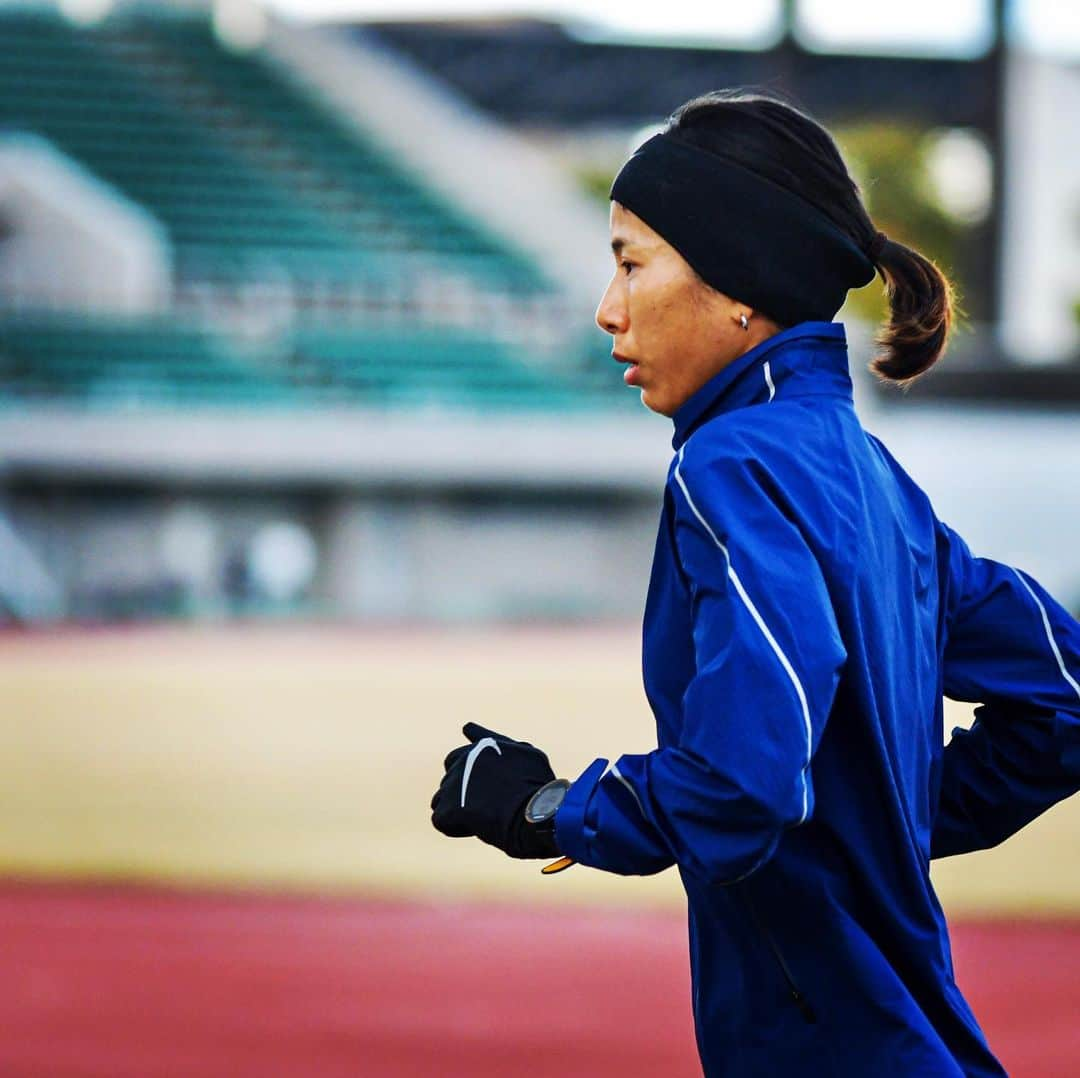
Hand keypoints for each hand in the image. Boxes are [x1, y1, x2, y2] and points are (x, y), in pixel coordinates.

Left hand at [430, 723, 561, 858]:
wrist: (533, 811)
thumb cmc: (538, 787)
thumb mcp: (532, 758)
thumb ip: (514, 749)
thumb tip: (507, 746)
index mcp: (486, 745)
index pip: (473, 734)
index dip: (472, 737)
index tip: (467, 728)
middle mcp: (465, 759)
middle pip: (452, 769)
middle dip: (461, 784)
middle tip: (482, 802)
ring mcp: (453, 783)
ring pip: (442, 798)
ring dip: (456, 808)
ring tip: (480, 819)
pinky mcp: (448, 808)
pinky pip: (441, 820)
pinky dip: (455, 827)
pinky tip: (475, 829)